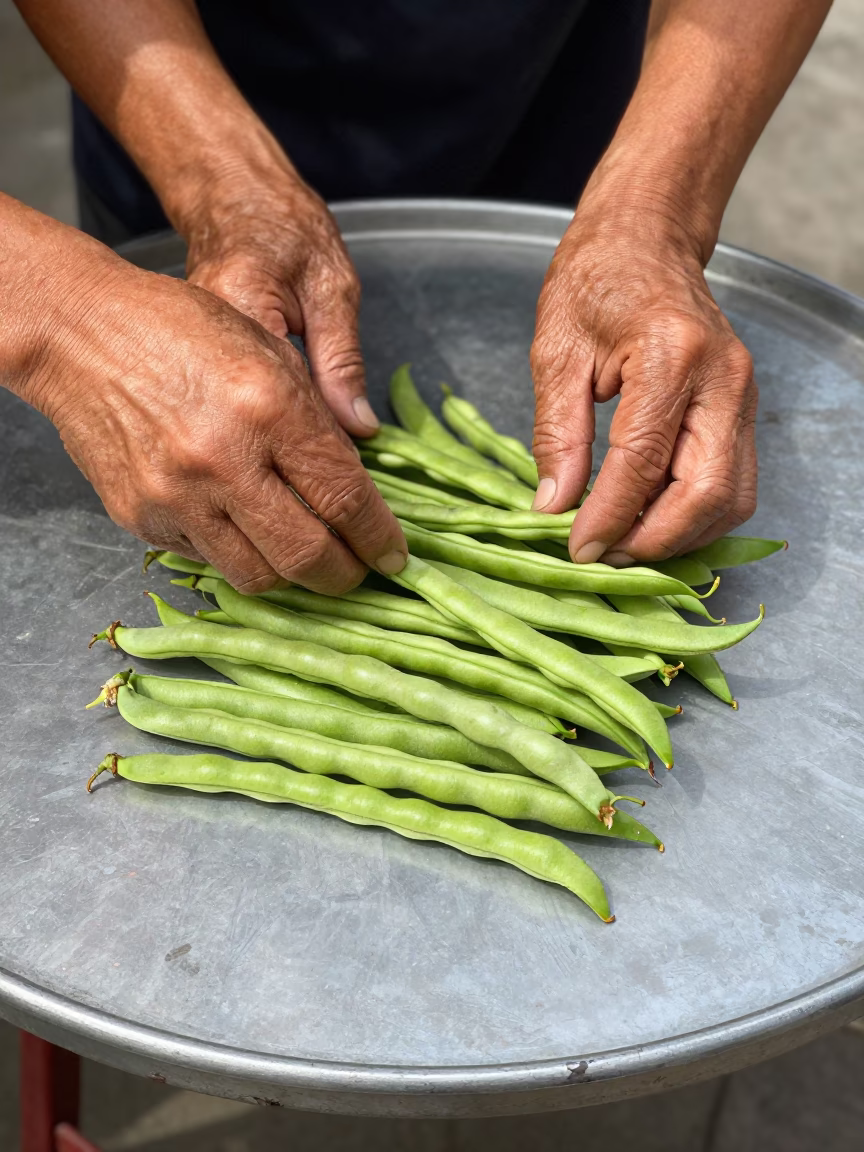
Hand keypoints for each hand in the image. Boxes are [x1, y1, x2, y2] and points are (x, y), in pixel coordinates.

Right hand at [10, 212, 404, 593]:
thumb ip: (317, 422)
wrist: (78, 334)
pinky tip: (242, 527)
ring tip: (300, 553)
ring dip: (290, 575)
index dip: (378, 537)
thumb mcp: (270, 351)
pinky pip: (207, 561)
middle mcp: (223, 460)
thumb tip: (357, 486)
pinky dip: (236, 553)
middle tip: (355, 571)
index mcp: (269, 407)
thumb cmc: (182, 329)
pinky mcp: (140, 517)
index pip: (344, 497)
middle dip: (344, 575)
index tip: (394, 556)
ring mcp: (176, 496)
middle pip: (307, 556)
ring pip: (258, 576)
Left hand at [530, 204, 757, 564]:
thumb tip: (554, 506)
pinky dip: (694, 515)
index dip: (611, 517)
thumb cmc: (595, 280)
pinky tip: (651, 520)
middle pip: (708, 493)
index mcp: (670, 355)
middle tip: (606, 556)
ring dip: (680, 535)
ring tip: (625, 544)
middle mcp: (722, 378)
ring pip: (731, 497)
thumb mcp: (556, 352)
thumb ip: (557, 435)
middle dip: (655, 540)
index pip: (644, 461)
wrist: (645, 239)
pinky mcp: (744, 408)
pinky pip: (732, 482)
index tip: (578, 548)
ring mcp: (743, 394)